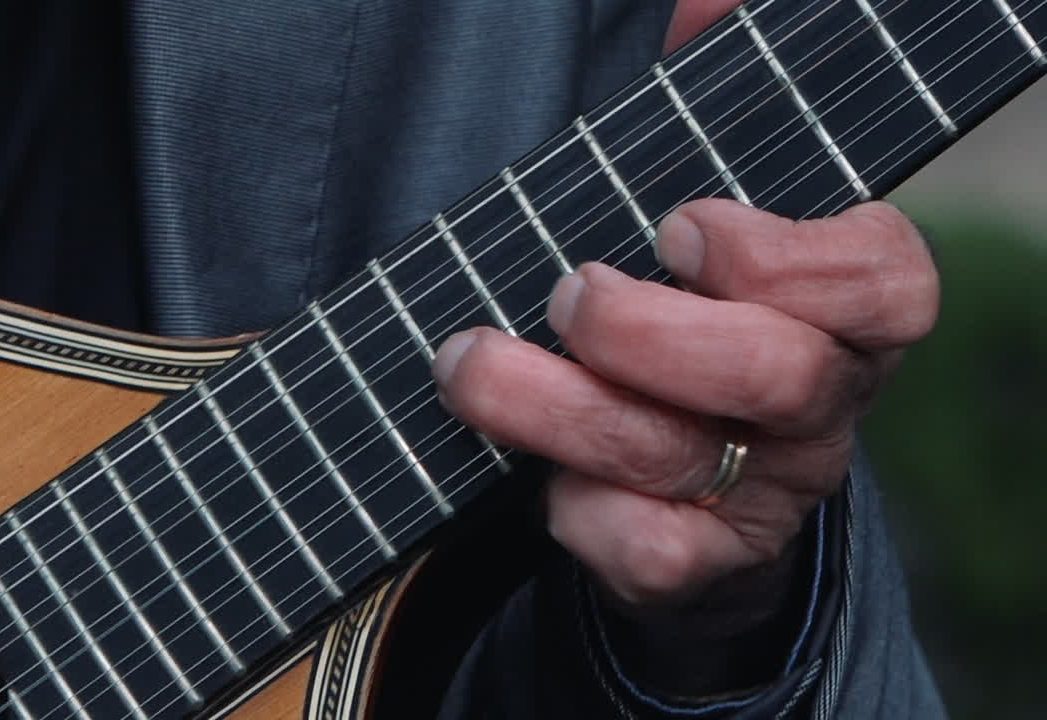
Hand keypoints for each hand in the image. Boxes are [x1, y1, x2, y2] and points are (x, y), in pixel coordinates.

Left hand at [431, 198, 937, 613]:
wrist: (699, 493)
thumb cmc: (689, 333)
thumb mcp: (708, 270)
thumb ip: (679, 236)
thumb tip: (566, 203)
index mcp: (852, 318)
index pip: (884, 285)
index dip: (777, 259)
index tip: (674, 233)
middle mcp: (825, 409)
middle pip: (779, 374)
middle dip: (645, 328)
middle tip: (569, 295)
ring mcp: (771, 494)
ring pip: (677, 453)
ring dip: (555, 402)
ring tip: (473, 362)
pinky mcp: (708, 562)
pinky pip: (644, 542)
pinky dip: (575, 502)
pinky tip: (541, 473)